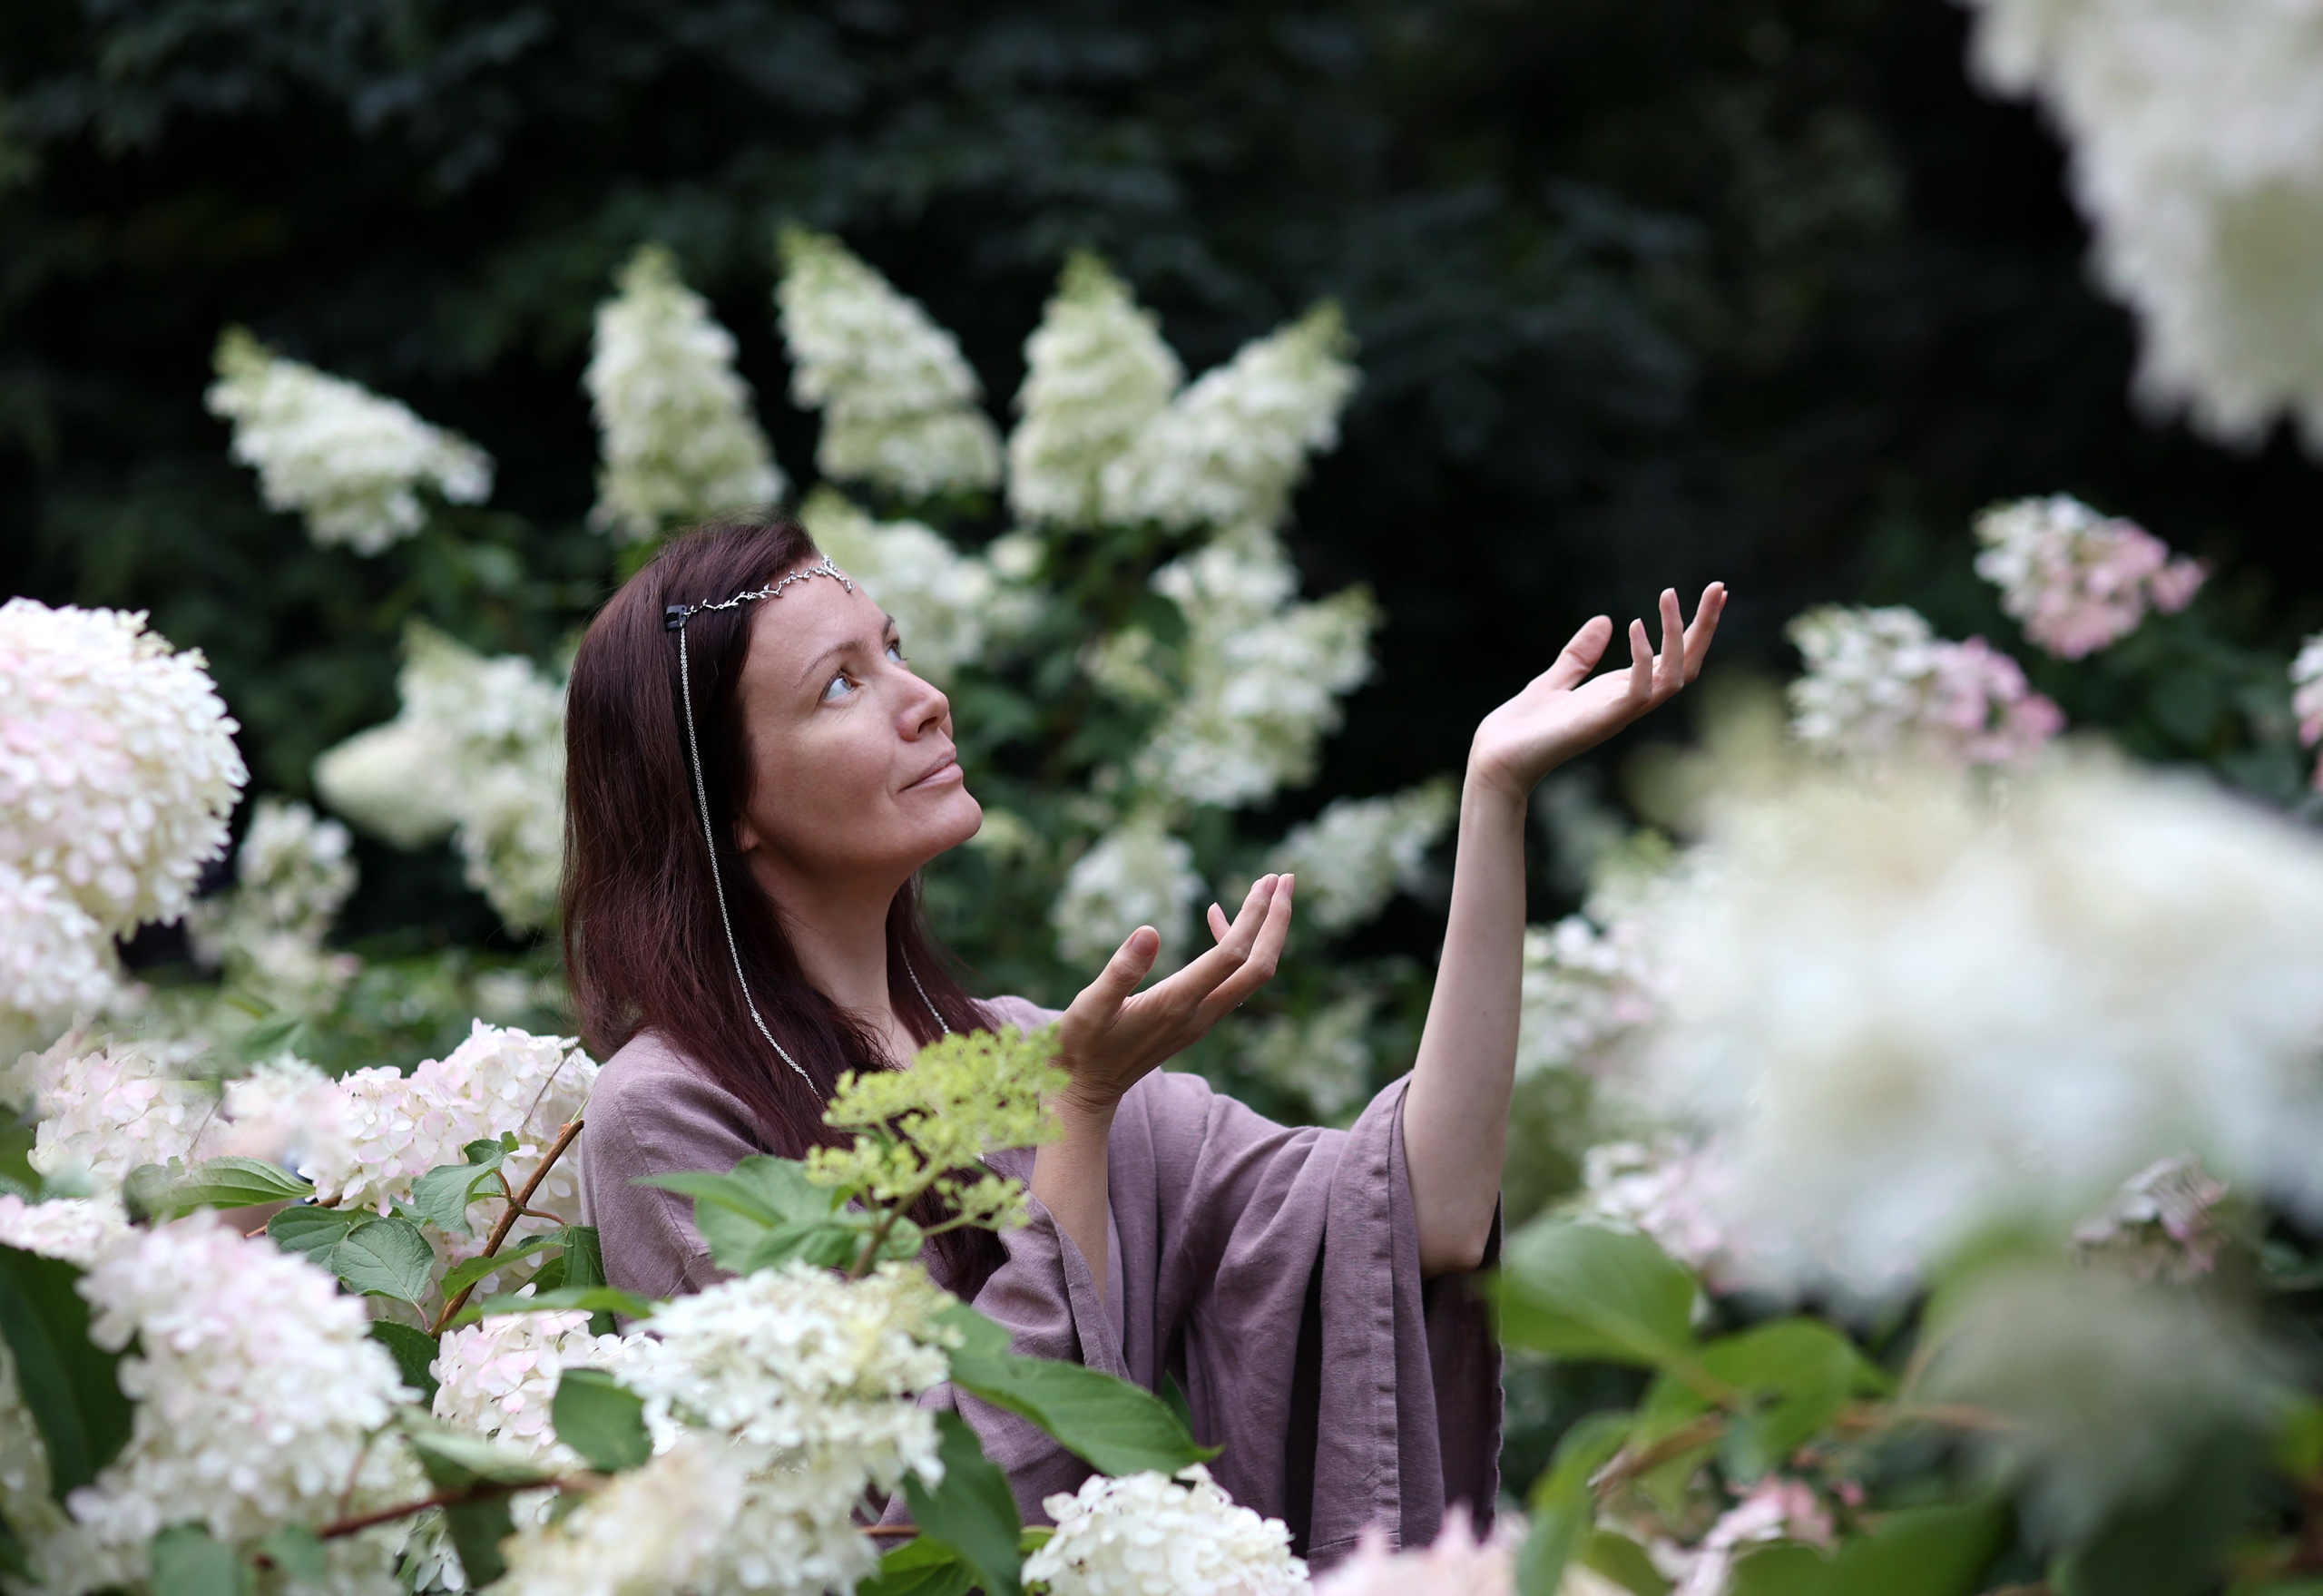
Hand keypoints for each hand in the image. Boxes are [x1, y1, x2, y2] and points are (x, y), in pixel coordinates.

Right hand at [1053, 873, 1296, 1115]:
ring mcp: (1203, 1019)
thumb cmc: (1083, 1046)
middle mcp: (1200, 1014)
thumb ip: (1120, 971)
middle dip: (1276, 921)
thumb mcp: (1089, 1006)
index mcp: (1176, 1004)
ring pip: (1251, 974)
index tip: (1265, 882)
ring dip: (1264, 933)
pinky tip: (1216, 918)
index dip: (1252, 918)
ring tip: (1265, 888)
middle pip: (1259, 967)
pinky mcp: (1198, 1019)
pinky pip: (1232, 979)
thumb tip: (1149, 931)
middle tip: (1285, 878)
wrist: (1090, 1088)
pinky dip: (1235, 946)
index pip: (1231, 957)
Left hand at [1468, 582, 1725, 804]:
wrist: (1497, 760)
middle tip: (1717, 588)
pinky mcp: (1605, 721)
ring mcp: (1621, 713)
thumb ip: (1580, 654)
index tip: (1710, 594)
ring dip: (1678, 636)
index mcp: (1622, 692)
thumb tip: (1605, 620)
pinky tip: (1634, 626)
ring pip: (1673, 676)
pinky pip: (1640, 690)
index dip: (1693, 628)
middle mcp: (1630, 703)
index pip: (1673, 658)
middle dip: (1704, 627)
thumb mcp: (1555, 678)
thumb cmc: (1524, 728)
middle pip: (1686, 664)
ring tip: (1668, 595)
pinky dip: (1643, 659)